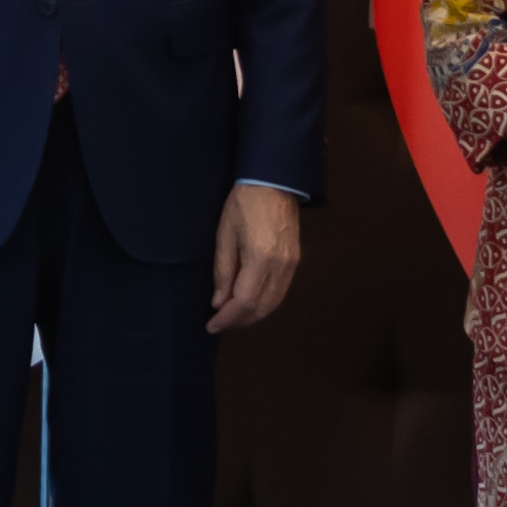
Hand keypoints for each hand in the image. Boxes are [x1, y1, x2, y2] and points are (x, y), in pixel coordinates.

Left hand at [209, 184, 301, 333]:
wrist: (274, 180)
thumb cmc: (244, 202)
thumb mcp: (225, 234)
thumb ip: (223, 270)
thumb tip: (219, 301)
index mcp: (261, 258)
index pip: (244, 301)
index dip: (227, 317)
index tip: (211, 325)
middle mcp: (281, 266)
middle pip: (261, 307)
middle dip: (239, 320)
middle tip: (219, 324)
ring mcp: (292, 264)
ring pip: (274, 303)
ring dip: (253, 315)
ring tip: (232, 317)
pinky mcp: (295, 260)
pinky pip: (280, 291)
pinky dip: (265, 303)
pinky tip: (250, 303)